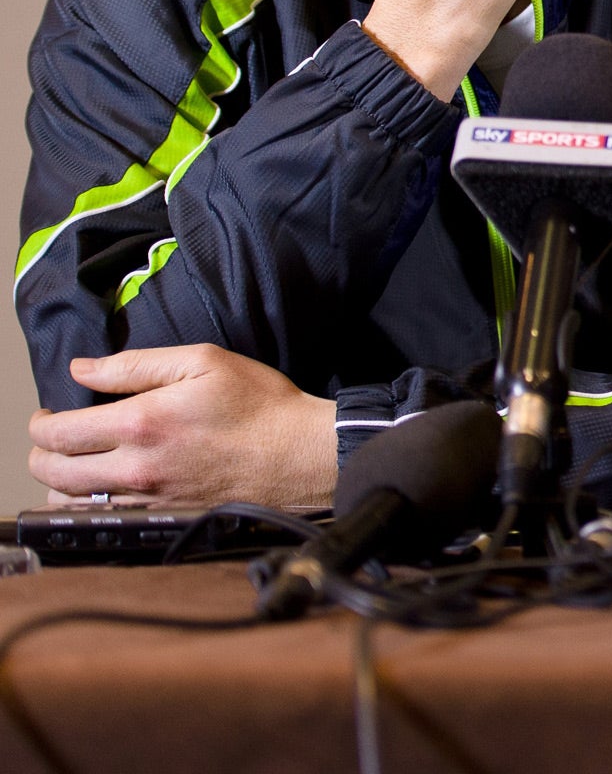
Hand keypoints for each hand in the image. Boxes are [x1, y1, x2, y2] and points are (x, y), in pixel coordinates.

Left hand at [27, 346, 338, 507]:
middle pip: (53, 473)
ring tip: (75, 466)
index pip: (58, 433)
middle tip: (53, 440)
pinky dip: (90, 507)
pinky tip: (102, 491)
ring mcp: (149, 499)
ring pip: (71, 504)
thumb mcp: (204, 361)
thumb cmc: (259, 404)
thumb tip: (83, 369)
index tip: (47, 415)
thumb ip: (136, 364)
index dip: (40, 423)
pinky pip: (104, 522)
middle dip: (42, 454)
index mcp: (141, 422)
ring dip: (61, 486)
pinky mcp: (163, 520)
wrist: (299, 455)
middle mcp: (137, 467)